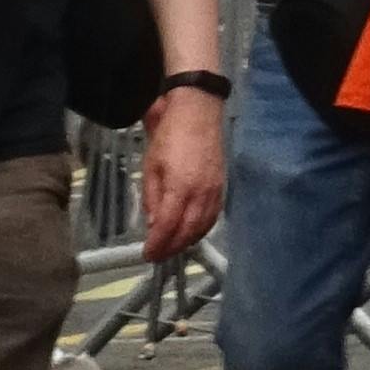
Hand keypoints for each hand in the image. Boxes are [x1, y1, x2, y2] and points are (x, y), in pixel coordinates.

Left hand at [138, 83, 227, 262]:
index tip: (147, 255)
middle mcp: (202, 193)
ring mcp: (215, 190)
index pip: (168, 226)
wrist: (198, 113)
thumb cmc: (169, 137)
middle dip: (172, 248)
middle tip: (158, 256)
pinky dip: (202, 228)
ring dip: (187, 241)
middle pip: (188, 231)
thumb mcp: (150, 167)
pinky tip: (192, 231)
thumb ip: (151, 198)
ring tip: (173, 248)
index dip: (157, 245)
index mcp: (180, 188)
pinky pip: (213, 215)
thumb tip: (153, 224)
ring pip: (203, 226)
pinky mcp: (222, 186)